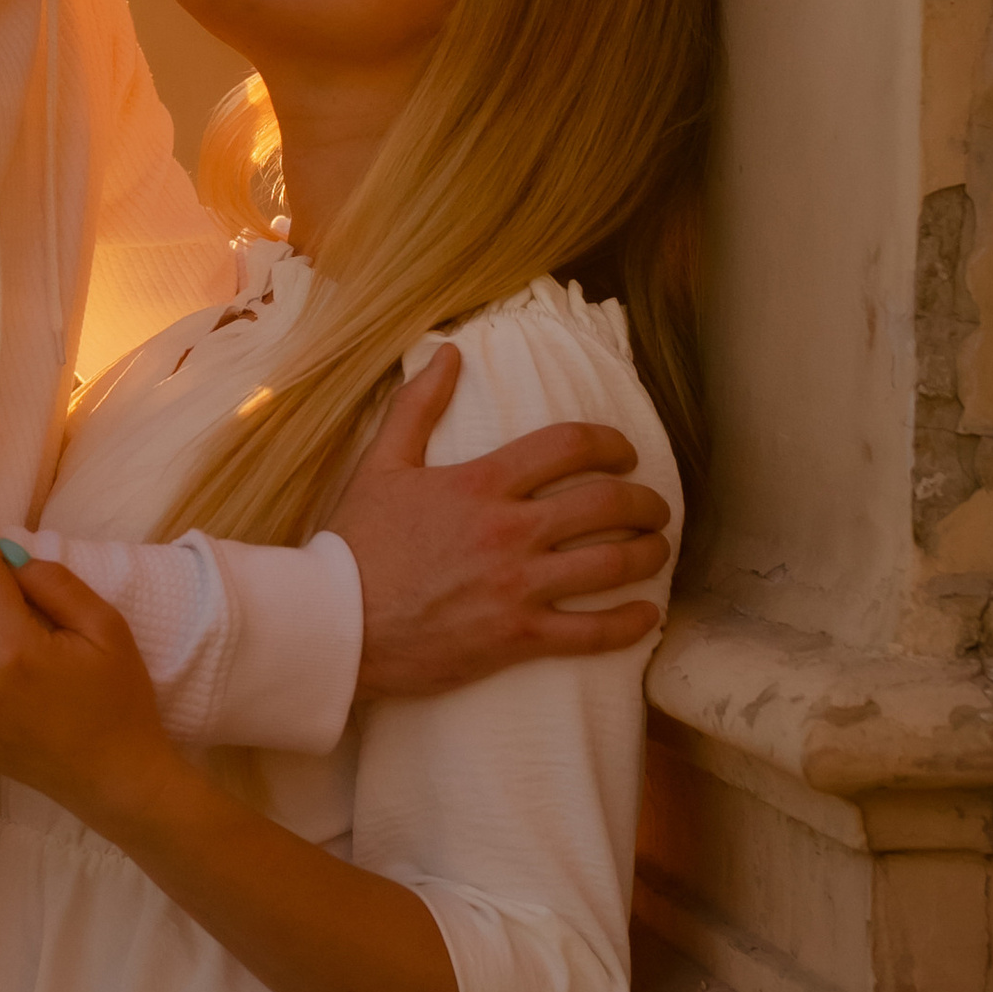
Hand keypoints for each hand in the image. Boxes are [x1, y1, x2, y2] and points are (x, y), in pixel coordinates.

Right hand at [331, 348, 671, 699]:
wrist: (335, 623)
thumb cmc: (357, 544)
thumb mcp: (382, 464)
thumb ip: (418, 406)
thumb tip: (449, 354)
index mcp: (482, 482)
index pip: (569, 446)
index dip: (610, 443)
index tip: (624, 453)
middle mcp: (509, 530)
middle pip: (606, 503)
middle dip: (644, 501)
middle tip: (654, 506)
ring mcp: (518, 586)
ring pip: (612, 564)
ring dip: (648, 553)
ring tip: (657, 548)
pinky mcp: (517, 638)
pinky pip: (592, 632)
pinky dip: (630, 623)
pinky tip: (647, 614)